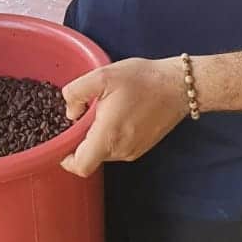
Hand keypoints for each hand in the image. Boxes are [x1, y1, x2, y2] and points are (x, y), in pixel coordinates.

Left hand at [59, 57, 186, 178]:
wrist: (179, 85)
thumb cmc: (142, 79)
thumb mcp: (102, 75)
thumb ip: (76, 93)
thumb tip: (71, 113)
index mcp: (109, 136)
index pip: (80, 166)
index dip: (66, 159)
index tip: (63, 141)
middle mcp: (121, 151)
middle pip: (90, 157)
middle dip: (82, 139)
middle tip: (86, 114)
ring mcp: (133, 151)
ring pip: (104, 152)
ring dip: (98, 136)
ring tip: (104, 110)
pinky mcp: (142, 147)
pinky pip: (118, 148)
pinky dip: (111, 136)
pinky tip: (118, 113)